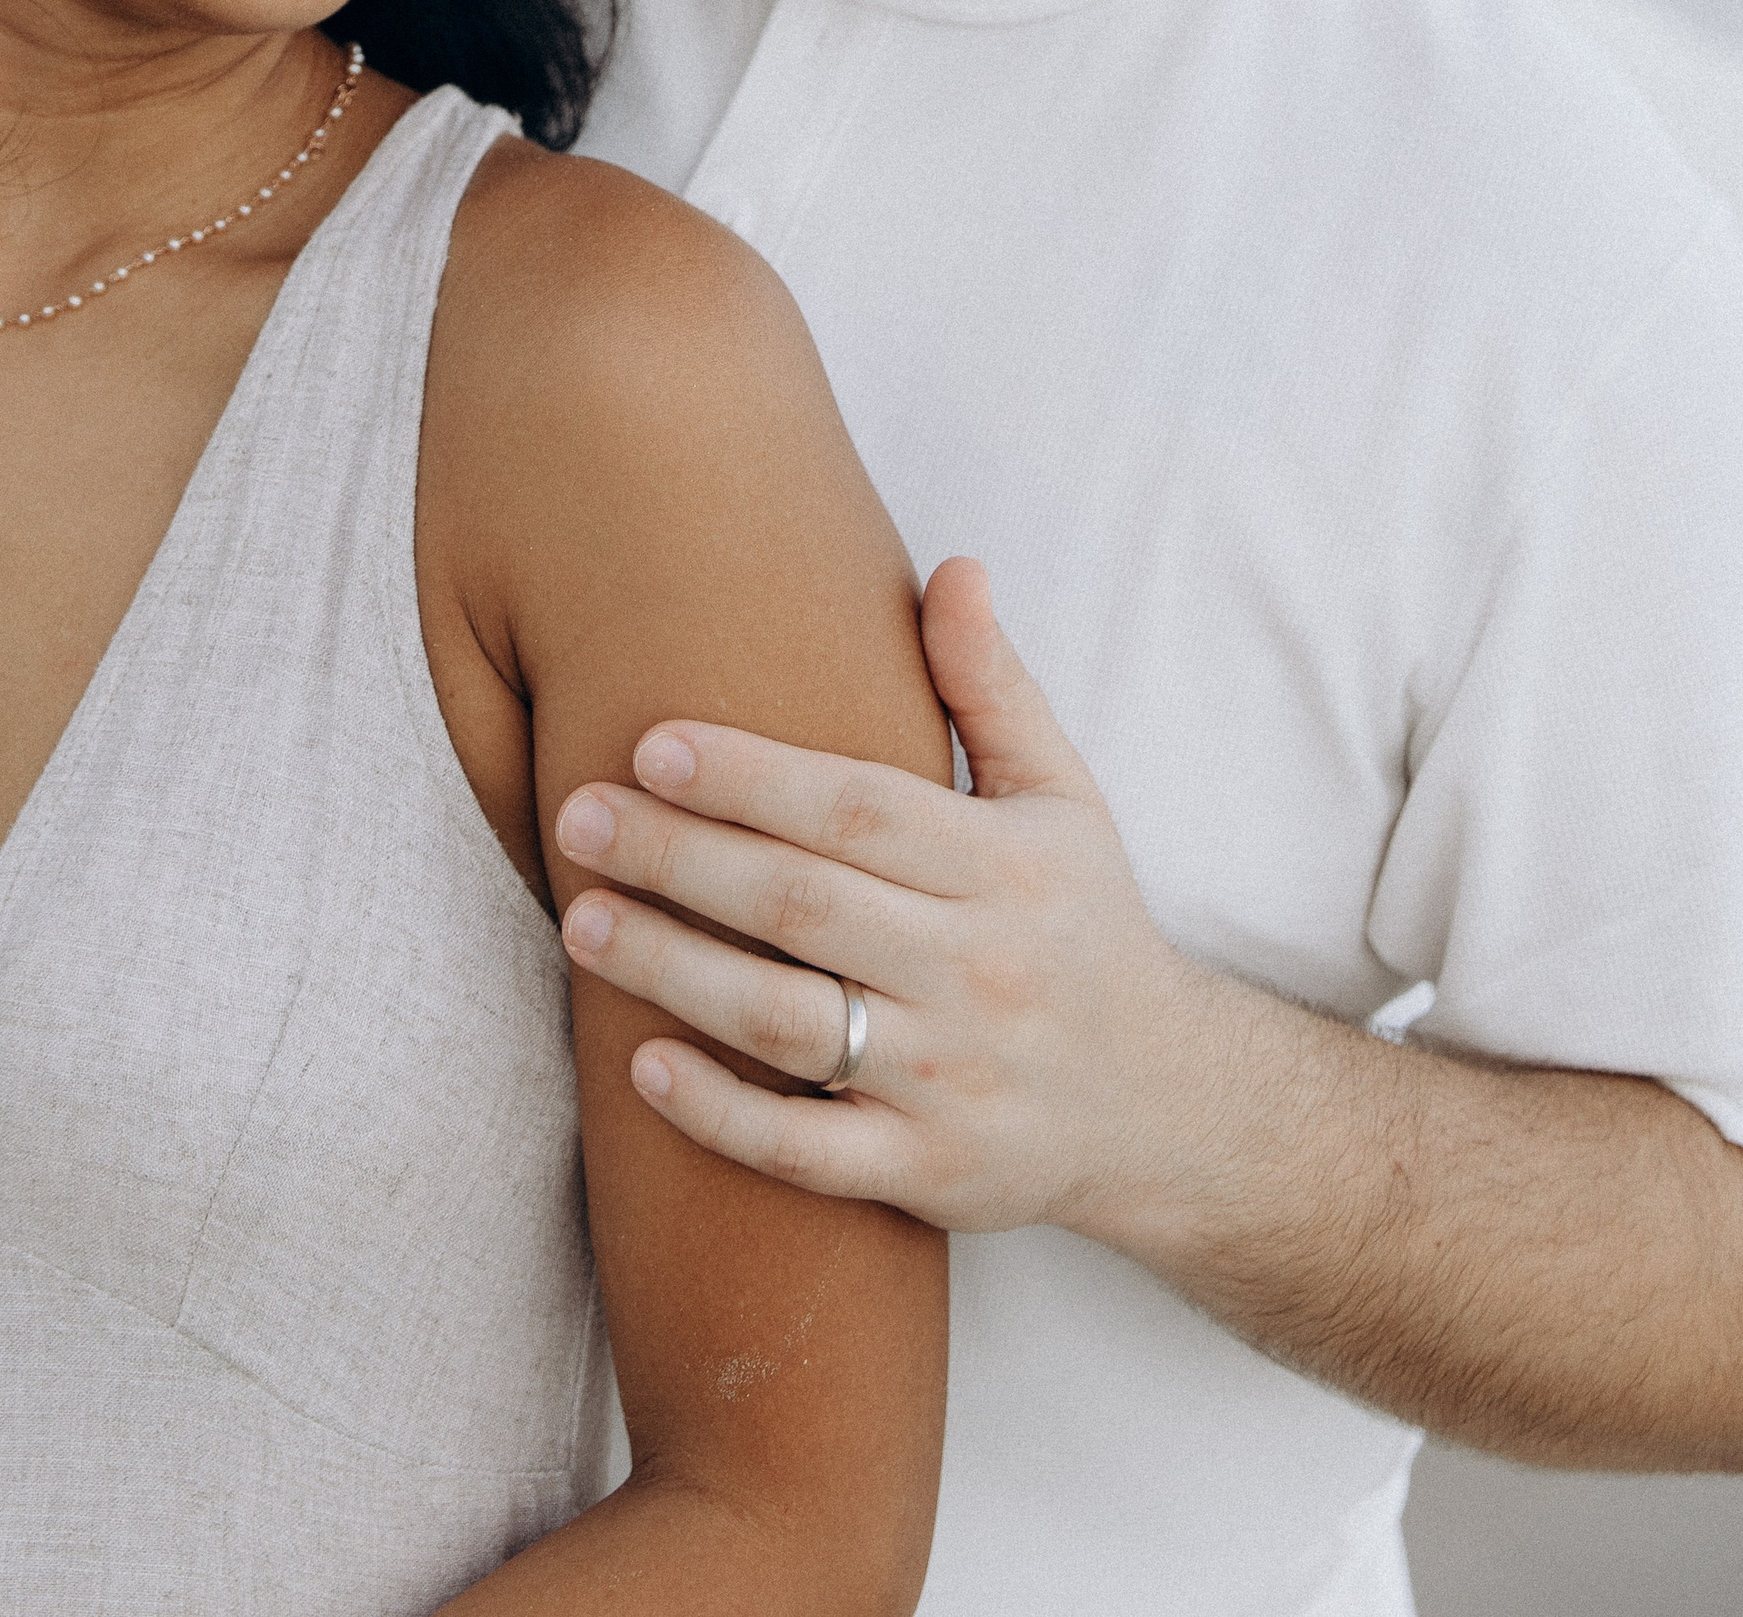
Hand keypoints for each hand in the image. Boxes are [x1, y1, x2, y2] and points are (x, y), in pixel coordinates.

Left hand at [555, 557, 1213, 1240]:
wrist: (1166, 1109)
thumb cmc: (1082, 923)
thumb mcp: (1060, 796)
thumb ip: (991, 685)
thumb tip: (954, 566)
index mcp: (1007, 869)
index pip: (862, 811)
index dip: (753, 777)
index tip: (652, 742)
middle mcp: (981, 973)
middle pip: (804, 909)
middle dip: (680, 858)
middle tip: (577, 815)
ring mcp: (953, 1083)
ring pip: (789, 1026)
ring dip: (673, 973)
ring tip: (580, 922)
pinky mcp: (928, 1176)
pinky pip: (806, 1153)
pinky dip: (720, 1116)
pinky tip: (640, 1065)